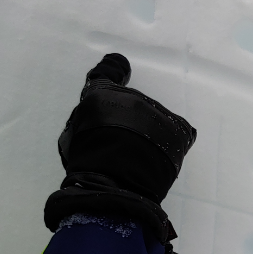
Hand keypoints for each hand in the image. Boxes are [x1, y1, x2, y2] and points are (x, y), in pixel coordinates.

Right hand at [44, 54, 197, 253]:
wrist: (115, 188)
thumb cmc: (87, 166)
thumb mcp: (74, 135)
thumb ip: (89, 116)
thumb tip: (100, 111)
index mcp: (101, 95)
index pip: (108, 73)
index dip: (114, 69)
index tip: (121, 65)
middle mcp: (131, 97)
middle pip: (133, 104)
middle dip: (130, 120)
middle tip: (123, 146)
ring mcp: (157, 112)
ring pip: (154, 118)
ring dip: (150, 132)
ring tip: (141, 157)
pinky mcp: (178, 129)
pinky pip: (176, 131)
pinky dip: (169, 142)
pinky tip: (158, 158)